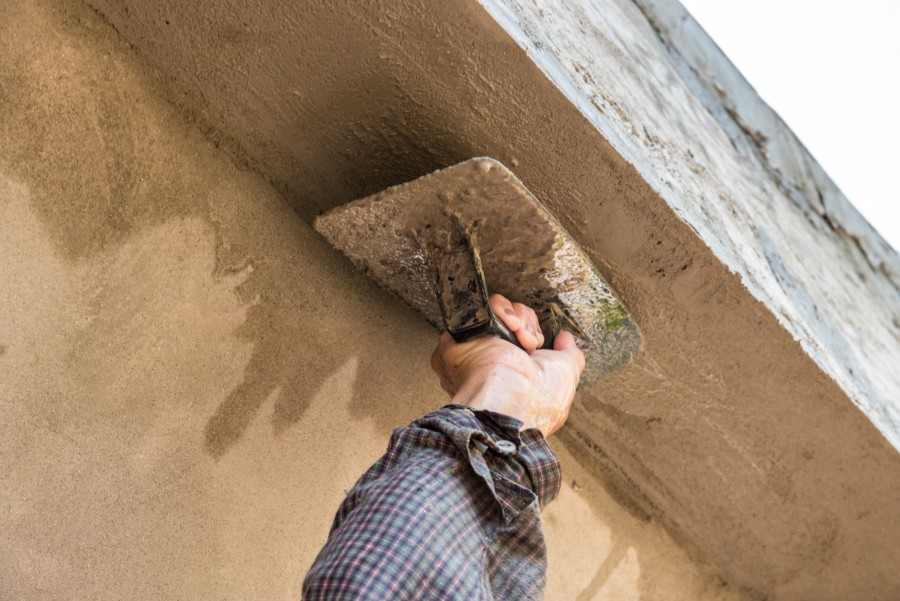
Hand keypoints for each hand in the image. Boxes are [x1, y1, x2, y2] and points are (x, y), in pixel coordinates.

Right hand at [430, 294, 585, 436]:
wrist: (508, 399)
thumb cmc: (539, 397)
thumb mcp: (567, 375)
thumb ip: (570, 353)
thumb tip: (565, 338)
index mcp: (516, 369)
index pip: (525, 335)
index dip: (535, 333)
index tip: (541, 345)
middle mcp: (496, 357)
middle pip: (515, 319)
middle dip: (529, 324)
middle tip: (531, 343)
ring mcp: (479, 345)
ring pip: (503, 309)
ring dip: (519, 319)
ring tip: (521, 338)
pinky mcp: (464, 333)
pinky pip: (485, 304)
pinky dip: (501, 308)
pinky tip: (509, 326)